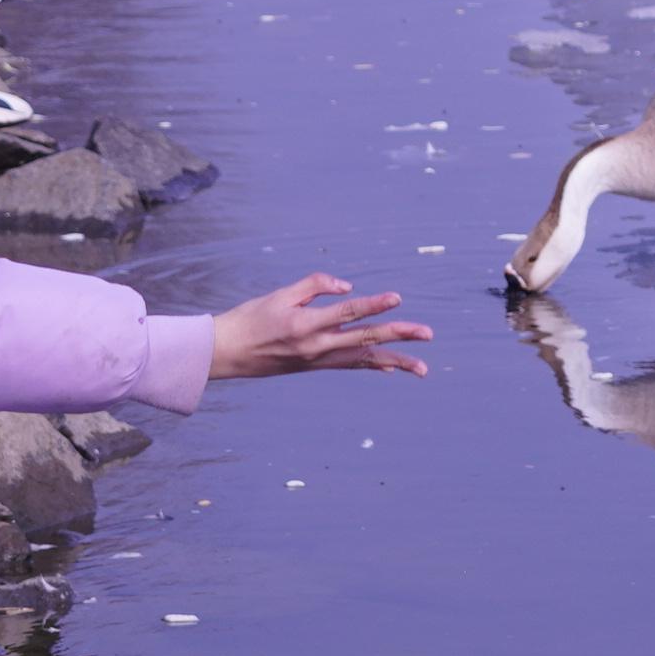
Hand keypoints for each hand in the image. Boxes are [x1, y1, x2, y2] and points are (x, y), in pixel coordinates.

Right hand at [207, 273, 430, 381]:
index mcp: (305, 324)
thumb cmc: (251, 318)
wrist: (227, 354)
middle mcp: (316, 347)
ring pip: (364, 360)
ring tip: (423, 369)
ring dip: (395, 362)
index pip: (347, 312)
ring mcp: (318, 360)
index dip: (373, 304)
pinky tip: (392, 368)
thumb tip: (347, 287)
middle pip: (365, 339)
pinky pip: (350, 366)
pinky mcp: (316, 366)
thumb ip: (314, 285)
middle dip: (399, 336)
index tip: (396, 297)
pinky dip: (372, 365)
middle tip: (427, 334)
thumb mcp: (279, 294)